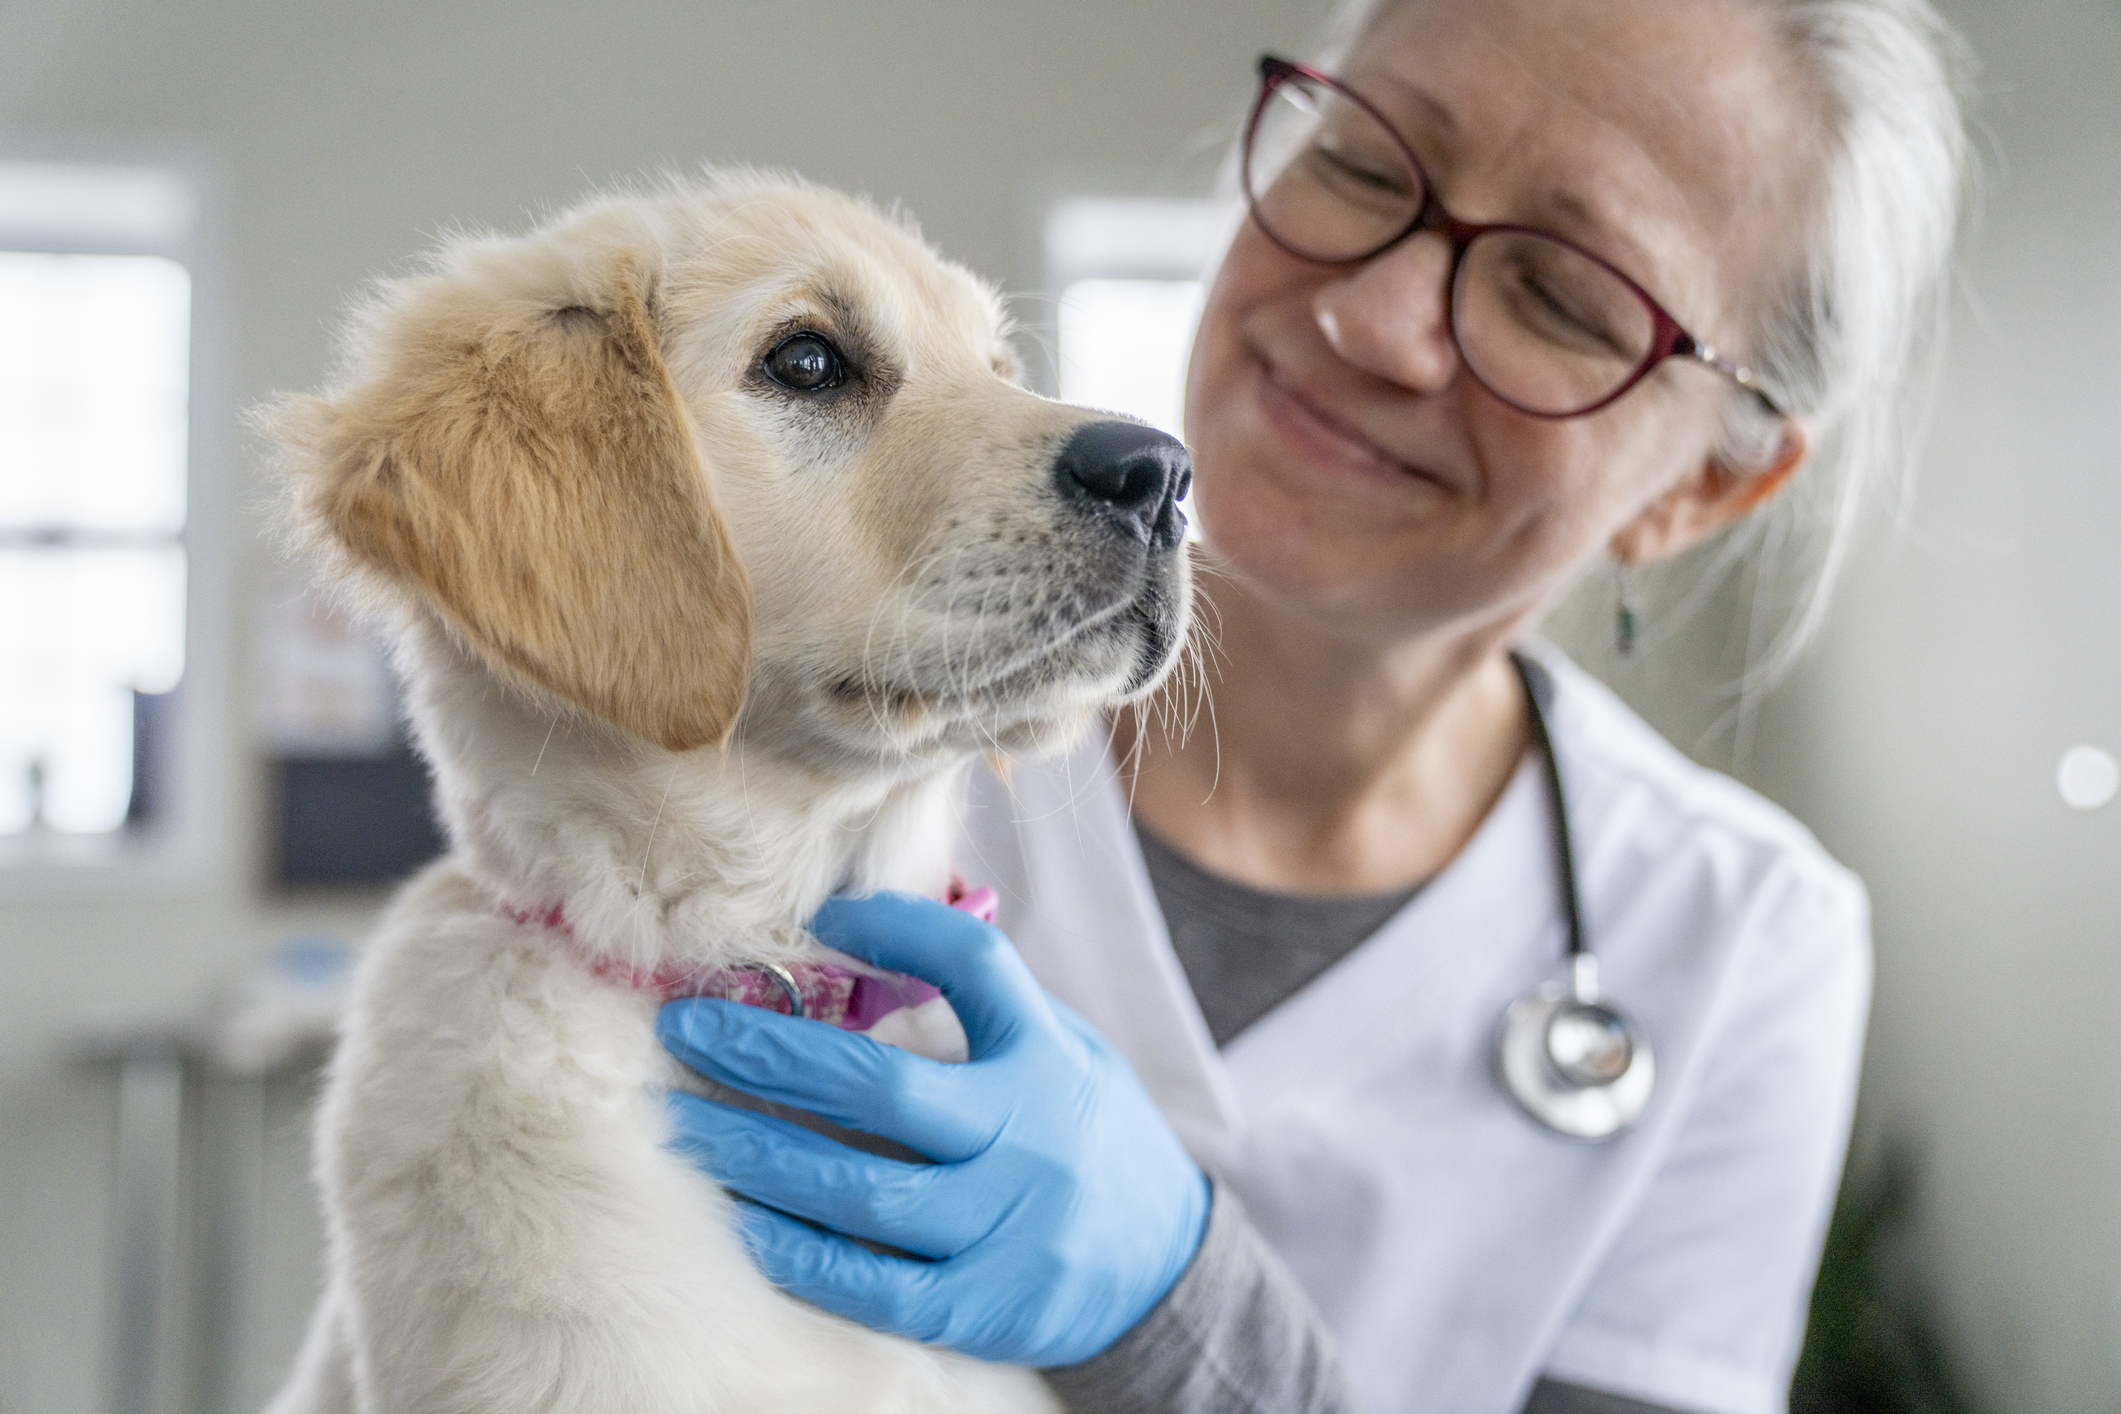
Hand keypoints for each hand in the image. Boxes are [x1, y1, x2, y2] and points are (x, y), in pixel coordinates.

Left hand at [657, 892, 1209, 1366]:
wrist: (1164, 1267)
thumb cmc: (1084, 1136)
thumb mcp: (1061, 1048)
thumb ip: (984, 1002)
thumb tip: (868, 923)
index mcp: (1046, 1060)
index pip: (976, 968)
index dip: (901, 929)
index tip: (822, 912)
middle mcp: (1029, 1139)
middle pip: (882, 1089)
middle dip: (771, 1055)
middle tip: (685, 1028)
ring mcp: (1005, 1230)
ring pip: (861, 1193)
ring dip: (758, 1157)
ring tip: (685, 1126)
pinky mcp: (980, 1308)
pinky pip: (871, 1284)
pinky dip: (798, 1252)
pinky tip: (739, 1220)